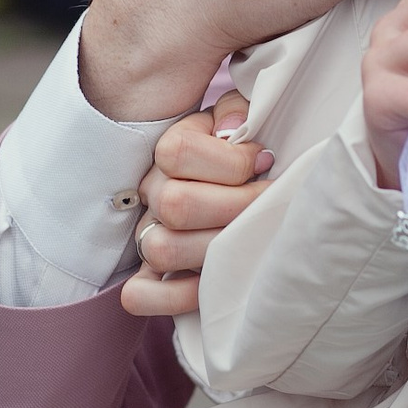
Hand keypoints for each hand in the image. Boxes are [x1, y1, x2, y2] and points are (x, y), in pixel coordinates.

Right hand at [121, 90, 268, 315]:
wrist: (236, 182)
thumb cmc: (245, 147)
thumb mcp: (244, 115)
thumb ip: (239, 111)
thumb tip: (232, 131)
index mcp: (170, 148)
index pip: (177, 153)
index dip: (232, 161)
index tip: (266, 160)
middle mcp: (153, 193)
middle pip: (176, 205)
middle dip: (235, 205)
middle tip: (268, 202)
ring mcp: (147, 235)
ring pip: (160, 249)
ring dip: (215, 249)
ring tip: (249, 238)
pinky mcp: (150, 276)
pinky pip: (138, 296)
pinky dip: (175, 296)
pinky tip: (213, 280)